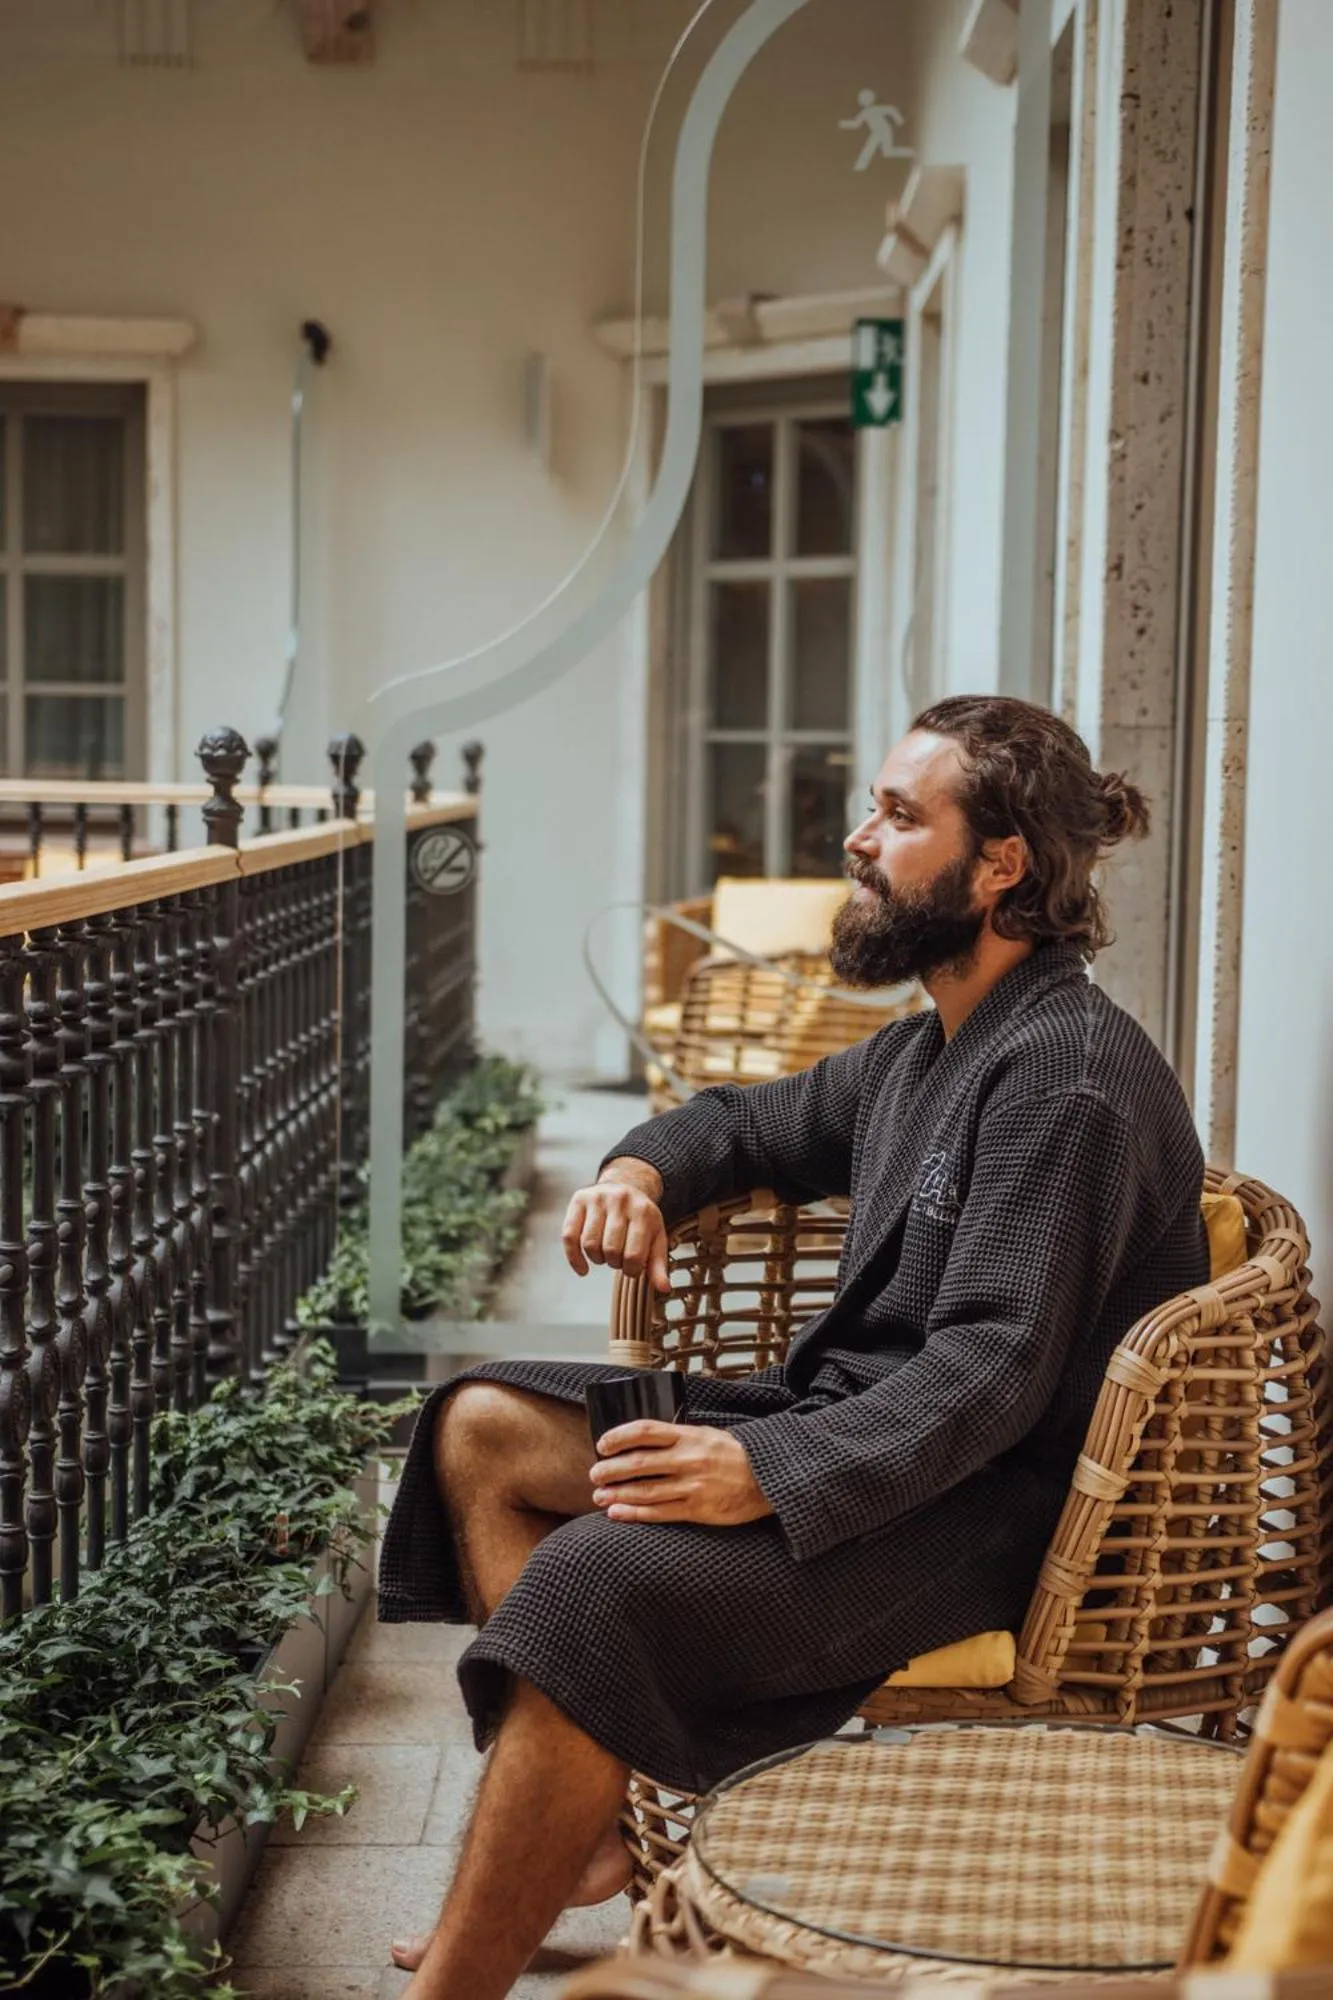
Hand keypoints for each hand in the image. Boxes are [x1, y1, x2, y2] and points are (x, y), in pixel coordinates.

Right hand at [562, 1161, 669, 1292]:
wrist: (626, 1184)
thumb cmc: (641, 1218)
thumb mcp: (656, 1236)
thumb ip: (658, 1263)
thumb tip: (664, 1289)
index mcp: (643, 1211)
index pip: (634, 1255)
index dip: (632, 1270)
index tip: (632, 1268)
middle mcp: (620, 1201)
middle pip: (611, 1249)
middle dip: (614, 1263)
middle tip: (618, 1259)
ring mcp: (597, 1198)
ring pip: (589, 1244)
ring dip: (597, 1259)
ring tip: (604, 1255)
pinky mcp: (579, 1200)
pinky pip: (569, 1235)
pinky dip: (573, 1257)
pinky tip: (582, 1268)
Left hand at [590, 1419, 772, 1526]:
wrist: (768, 1480)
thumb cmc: (735, 1456)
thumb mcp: (708, 1435)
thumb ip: (678, 1438)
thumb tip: (641, 1442)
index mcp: (689, 1436)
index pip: (645, 1431)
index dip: (619, 1437)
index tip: (602, 1444)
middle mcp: (688, 1459)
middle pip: (639, 1463)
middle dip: (611, 1469)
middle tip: (594, 1474)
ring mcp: (692, 1486)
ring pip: (645, 1490)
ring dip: (617, 1494)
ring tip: (599, 1496)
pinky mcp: (697, 1510)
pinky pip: (660, 1513)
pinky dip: (635, 1514)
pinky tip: (617, 1513)